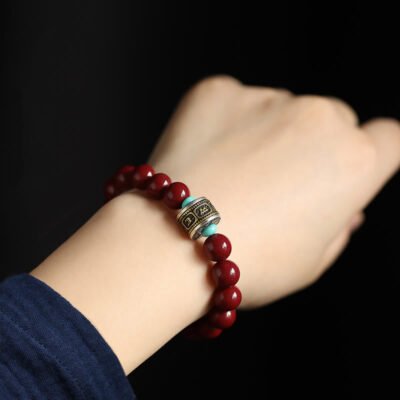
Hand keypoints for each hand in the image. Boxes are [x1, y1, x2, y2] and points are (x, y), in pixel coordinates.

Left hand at [148, 75, 399, 308]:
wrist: (168, 246)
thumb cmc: (245, 264)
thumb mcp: (310, 262)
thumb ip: (338, 226)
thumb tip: (346, 206)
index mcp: (353, 162)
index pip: (388, 138)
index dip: (372, 151)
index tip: (349, 163)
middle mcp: (317, 119)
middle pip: (333, 118)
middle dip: (314, 145)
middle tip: (275, 181)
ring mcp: (265, 98)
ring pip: (281, 108)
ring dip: (266, 133)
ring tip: (231, 176)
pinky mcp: (218, 91)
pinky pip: (234, 101)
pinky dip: (225, 124)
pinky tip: (206, 158)